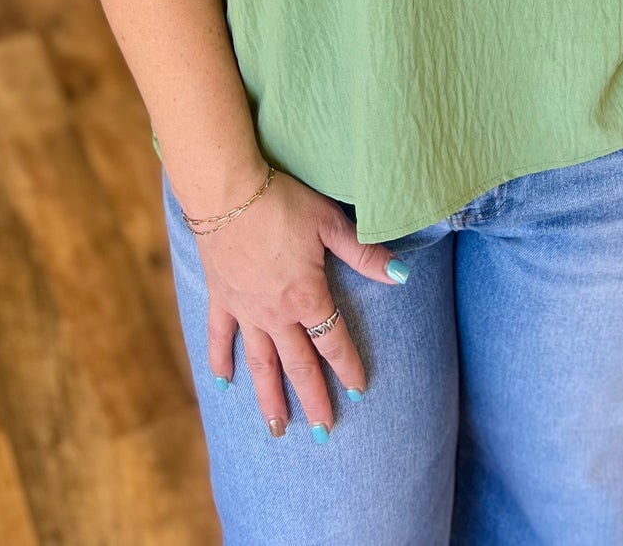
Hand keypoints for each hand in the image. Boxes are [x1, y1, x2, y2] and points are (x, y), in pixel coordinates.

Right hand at [193, 165, 406, 437]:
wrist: (227, 190)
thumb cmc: (283, 202)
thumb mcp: (330, 223)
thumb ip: (364, 254)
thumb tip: (402, 274)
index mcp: (306, 297)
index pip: (333, 341)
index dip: (348, 367)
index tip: (358, 392)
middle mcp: (275, 314)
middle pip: (298, 364)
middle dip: (312, 399)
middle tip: (323, 432)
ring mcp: (245, 309)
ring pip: (259, 363)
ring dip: (269, 397)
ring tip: (277, 429)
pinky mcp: (221, 297)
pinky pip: (220, 336)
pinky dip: (220, 360)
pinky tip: (223, 383)